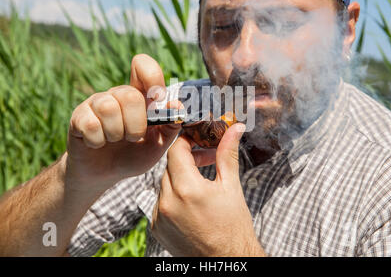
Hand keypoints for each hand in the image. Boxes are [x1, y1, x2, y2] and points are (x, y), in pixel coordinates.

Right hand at [65, 54, 181, 191]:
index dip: (152, 76)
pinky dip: (98, 141)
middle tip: (133, 138)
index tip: (157, 98)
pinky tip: (97, 144)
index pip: (142, 64)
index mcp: (139, 95)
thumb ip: (170, 126)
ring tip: (115, 141)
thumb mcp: (158, 144)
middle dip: (136, 125)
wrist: (104, 175)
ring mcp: (96, 104)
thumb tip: (176, 105)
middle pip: (130, 95)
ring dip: (116, 133)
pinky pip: (90, 125)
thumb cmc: (132, 155)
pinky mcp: (78, 117)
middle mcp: (117, 95)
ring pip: (108, 108)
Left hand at [151, 123, 265, 256]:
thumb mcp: (231, 186)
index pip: (176, 150)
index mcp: (188, 189)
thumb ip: (227, 154)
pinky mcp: (156, 228)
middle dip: (187, 159)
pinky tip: (190, 203)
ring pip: (164, 184)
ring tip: (200, 184)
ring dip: (179, 178)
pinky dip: (172, 197)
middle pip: (170, 166)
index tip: (198, 139)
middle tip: (205, 159)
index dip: (187, 140)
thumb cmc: (233, 226)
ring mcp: (159, 217)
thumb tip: (234, 129)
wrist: (226, 260)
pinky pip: (160, 202)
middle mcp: (168, 202)